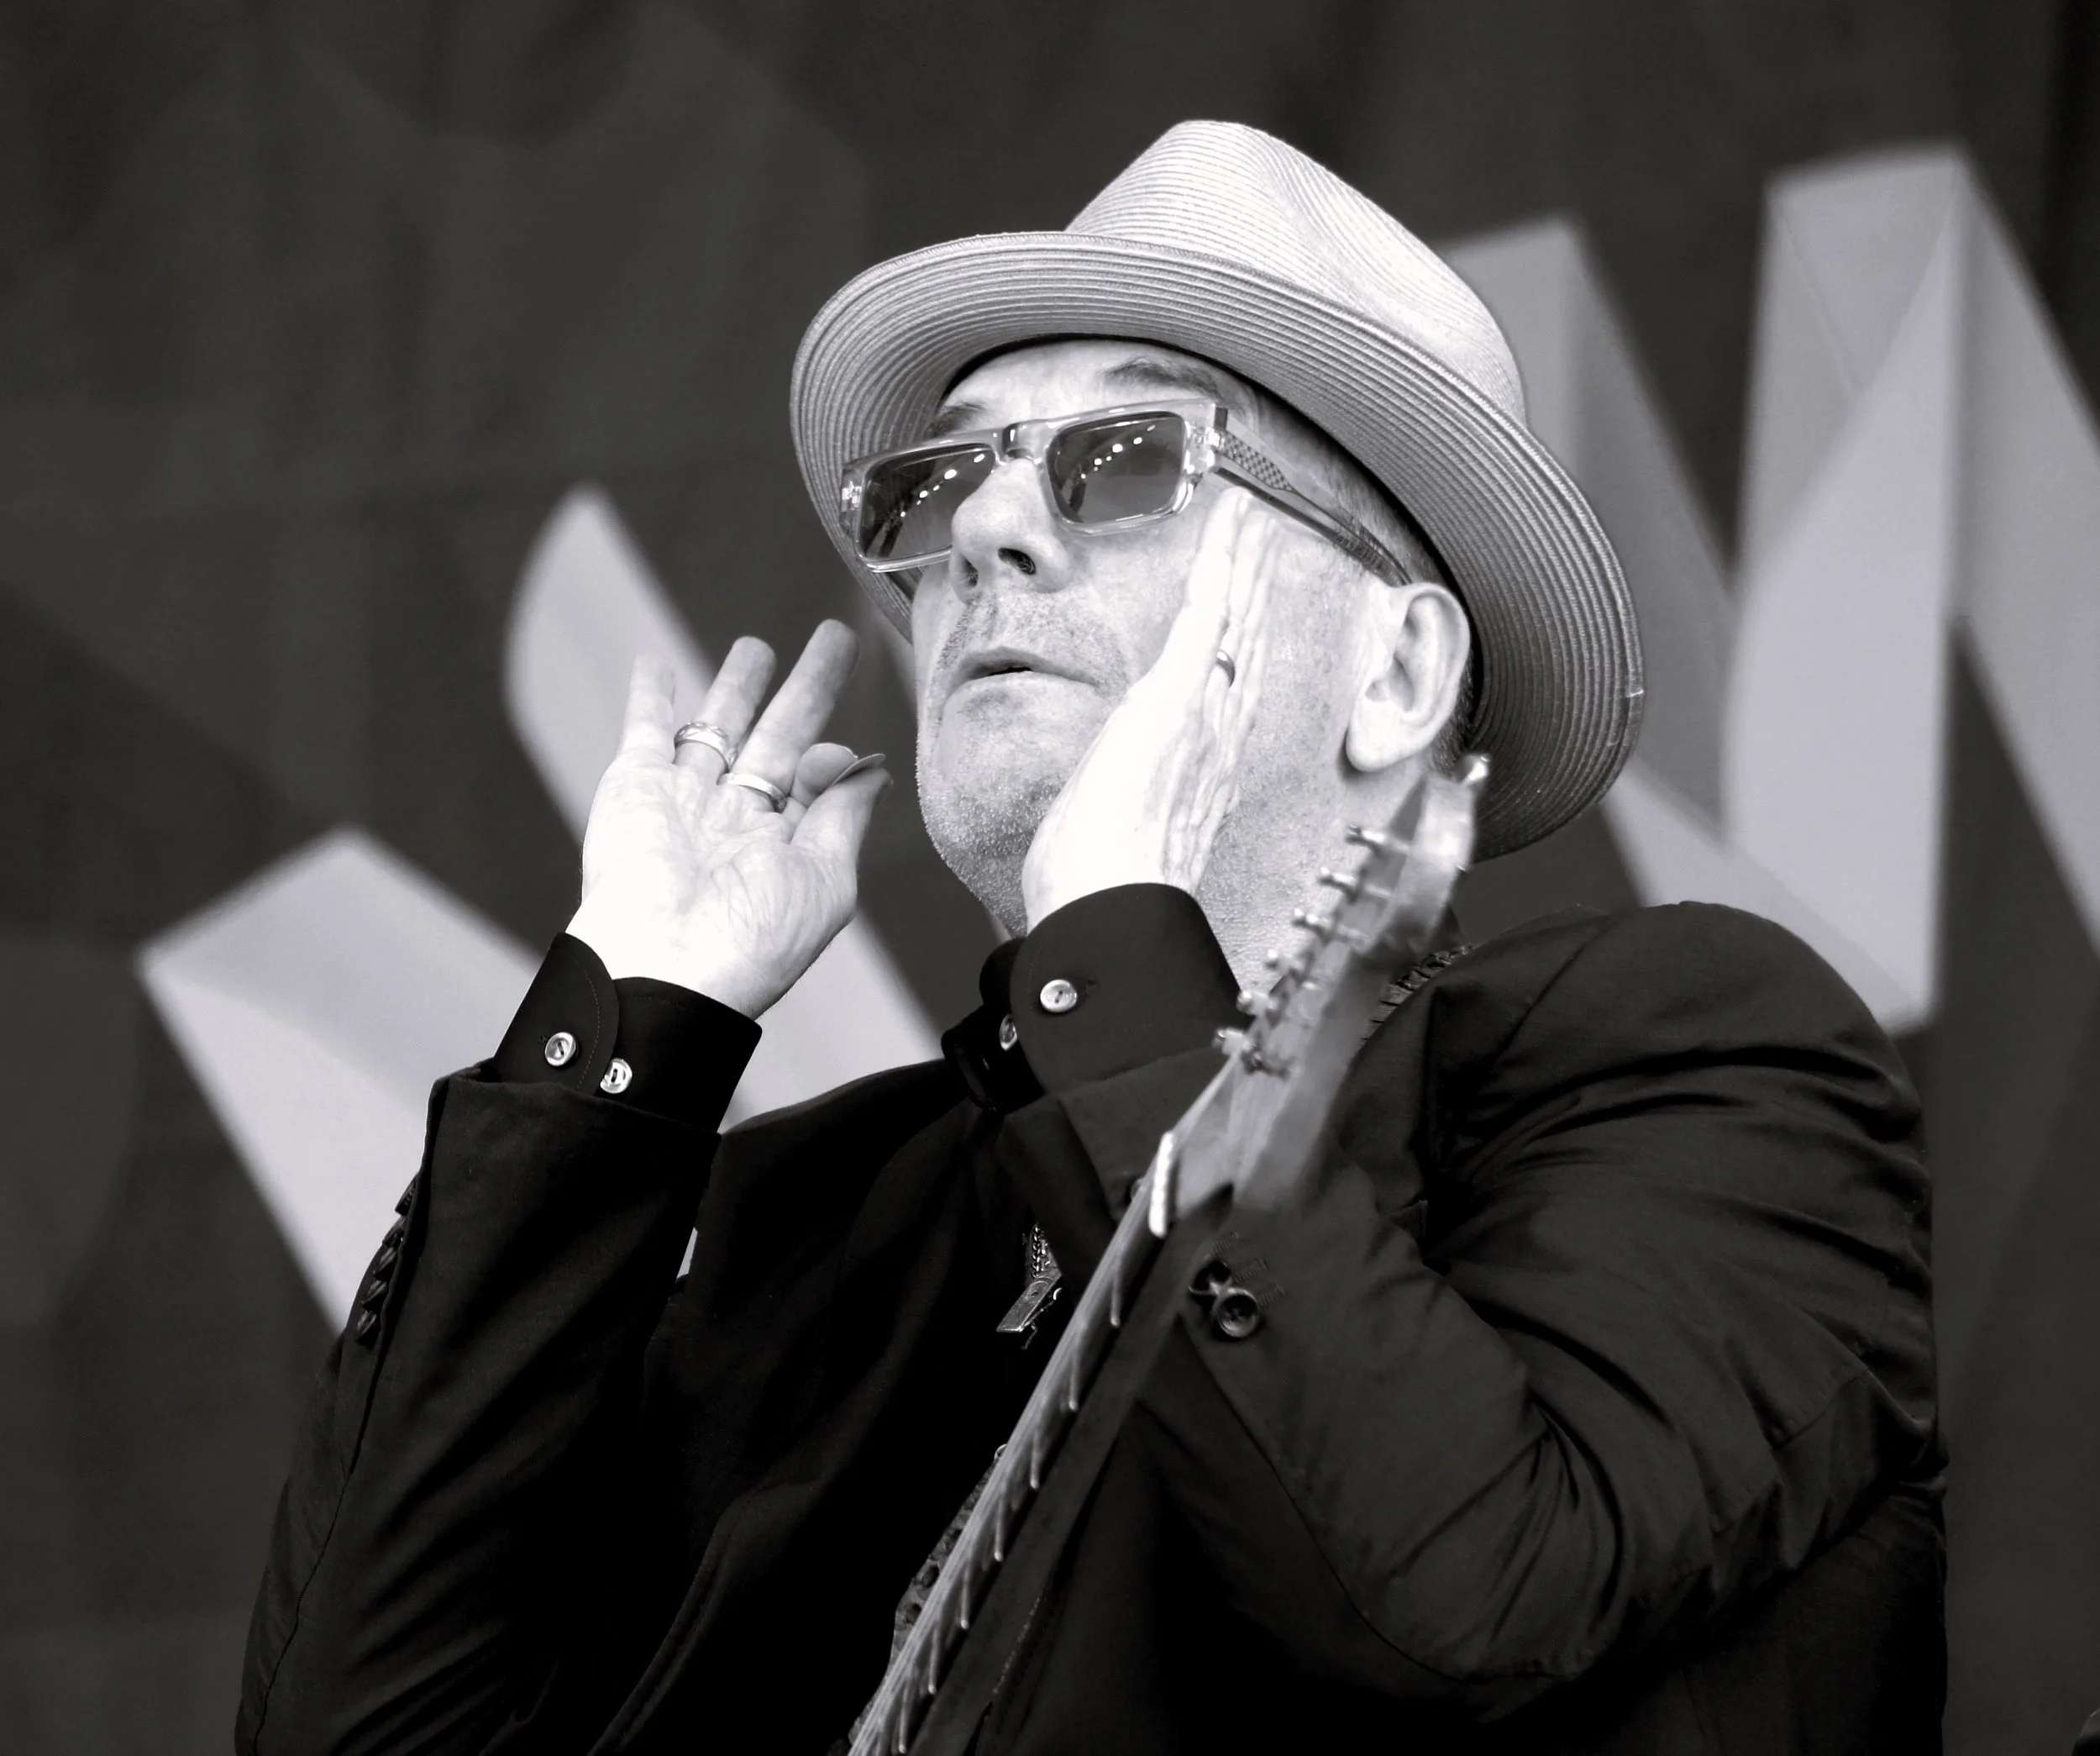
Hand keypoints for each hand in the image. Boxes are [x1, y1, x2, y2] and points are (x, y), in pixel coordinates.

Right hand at [566, 621, 889, 1016]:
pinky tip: (655, 664)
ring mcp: (686, 798)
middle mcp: (735, 819)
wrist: (664, 964)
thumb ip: (845, 817)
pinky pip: (643, 729)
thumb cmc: (749, 940)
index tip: (839, 750)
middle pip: (776, 736)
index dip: (832, 758)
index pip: (814, 783)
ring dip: (735, 685)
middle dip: (805, 689)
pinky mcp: (636, 785)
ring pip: (717, 726)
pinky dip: (647, 695)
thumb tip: (873, 768)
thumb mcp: (823, 881)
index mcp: (781, 845)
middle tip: (833, 639)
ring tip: (756, 646)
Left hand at [1020, 493, 1277, 926]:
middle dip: (1256, 588)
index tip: (1248, 603)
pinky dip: (1225, 562)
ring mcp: (1202, 711)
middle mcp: (1216, 735)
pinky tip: (1234, 522)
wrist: (1109, 903)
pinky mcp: (1176, 694)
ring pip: (1236, 617)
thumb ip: (1122, 800)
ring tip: (1255, 521)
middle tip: (1263, 539)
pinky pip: (1209, 612)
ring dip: (1248, 562)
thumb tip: (1111, 789)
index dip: (1244, 638)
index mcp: (1201, 765)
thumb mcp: (1117, 828)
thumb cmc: (1102, 885)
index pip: (1230, 685)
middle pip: (1246, 643)